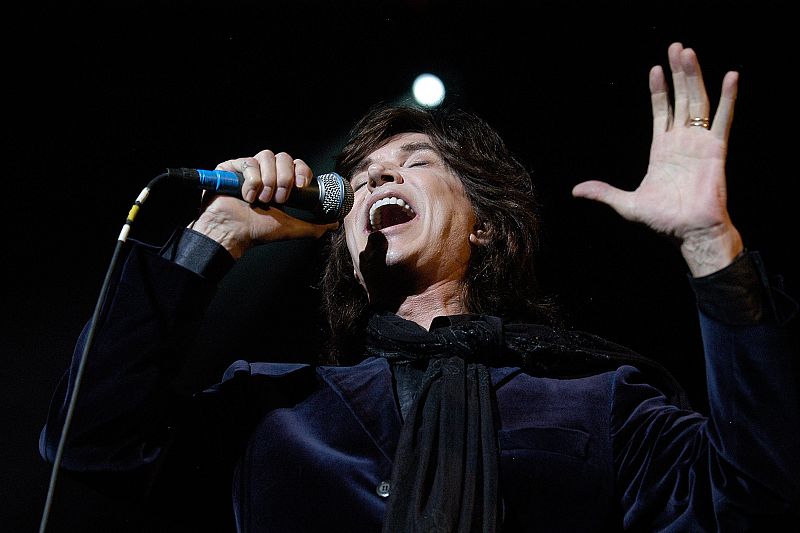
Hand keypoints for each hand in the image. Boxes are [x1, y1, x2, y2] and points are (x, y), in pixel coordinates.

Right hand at [191, 149, 338, 257]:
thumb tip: (334, 223)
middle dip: (285, 178)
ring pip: (267, 156)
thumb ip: (314, 226)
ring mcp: (248, 169)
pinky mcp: (231, 167)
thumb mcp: (291, 228)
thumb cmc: (257, 231)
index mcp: (280, 183)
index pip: (296, 165)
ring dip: (268, 180)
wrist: (233, 233)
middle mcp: (265, 173)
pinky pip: (248, 162)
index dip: (301, 171)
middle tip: (280, 199)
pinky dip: (251, 181)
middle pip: (283, 157)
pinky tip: (247, 196)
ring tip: (262, 200)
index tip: (301, 186)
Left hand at [572, 42, 743, 275]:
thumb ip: (604, 193)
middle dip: (678, 73)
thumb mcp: (626, 204)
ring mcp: (699, 143)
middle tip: (676, 47)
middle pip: (681, 99)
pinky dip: (728, 98)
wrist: (689, 232)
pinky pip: (723, 119)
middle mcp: (681, 142)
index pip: (661, 112)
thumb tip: (576, 190)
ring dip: (695, 77)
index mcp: (662, 150)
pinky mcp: (716, 149)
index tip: (655, 69)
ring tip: (689, 53)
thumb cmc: (663, 221)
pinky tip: (731, 76)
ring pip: (698, 102)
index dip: (658, 90)